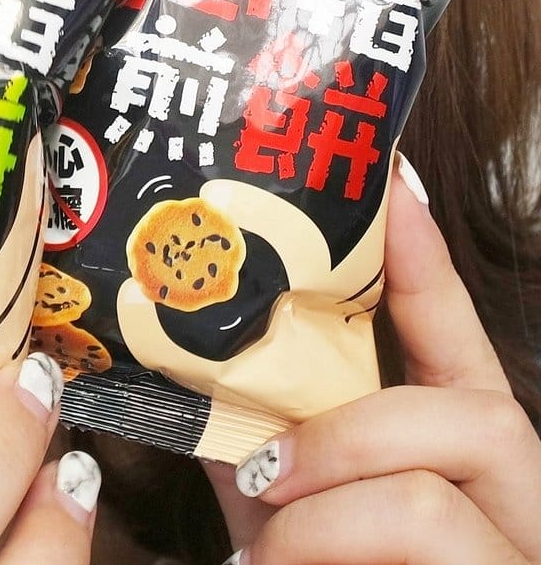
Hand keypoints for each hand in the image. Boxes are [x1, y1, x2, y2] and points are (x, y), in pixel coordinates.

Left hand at [208, 155, 540, 563]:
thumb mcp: (297, 526)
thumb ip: (274, 456)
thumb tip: (205, 390)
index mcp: (464, 467)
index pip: (458, 348)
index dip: (430, 266)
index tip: (392, 186)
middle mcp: (520, 509)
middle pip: (485, 418)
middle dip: (357, 435)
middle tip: (265, 471)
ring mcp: (519, 552)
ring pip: (444, 489)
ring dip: (333, 511)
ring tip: (266, 556)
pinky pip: (433, 544)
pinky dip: (333, 548)